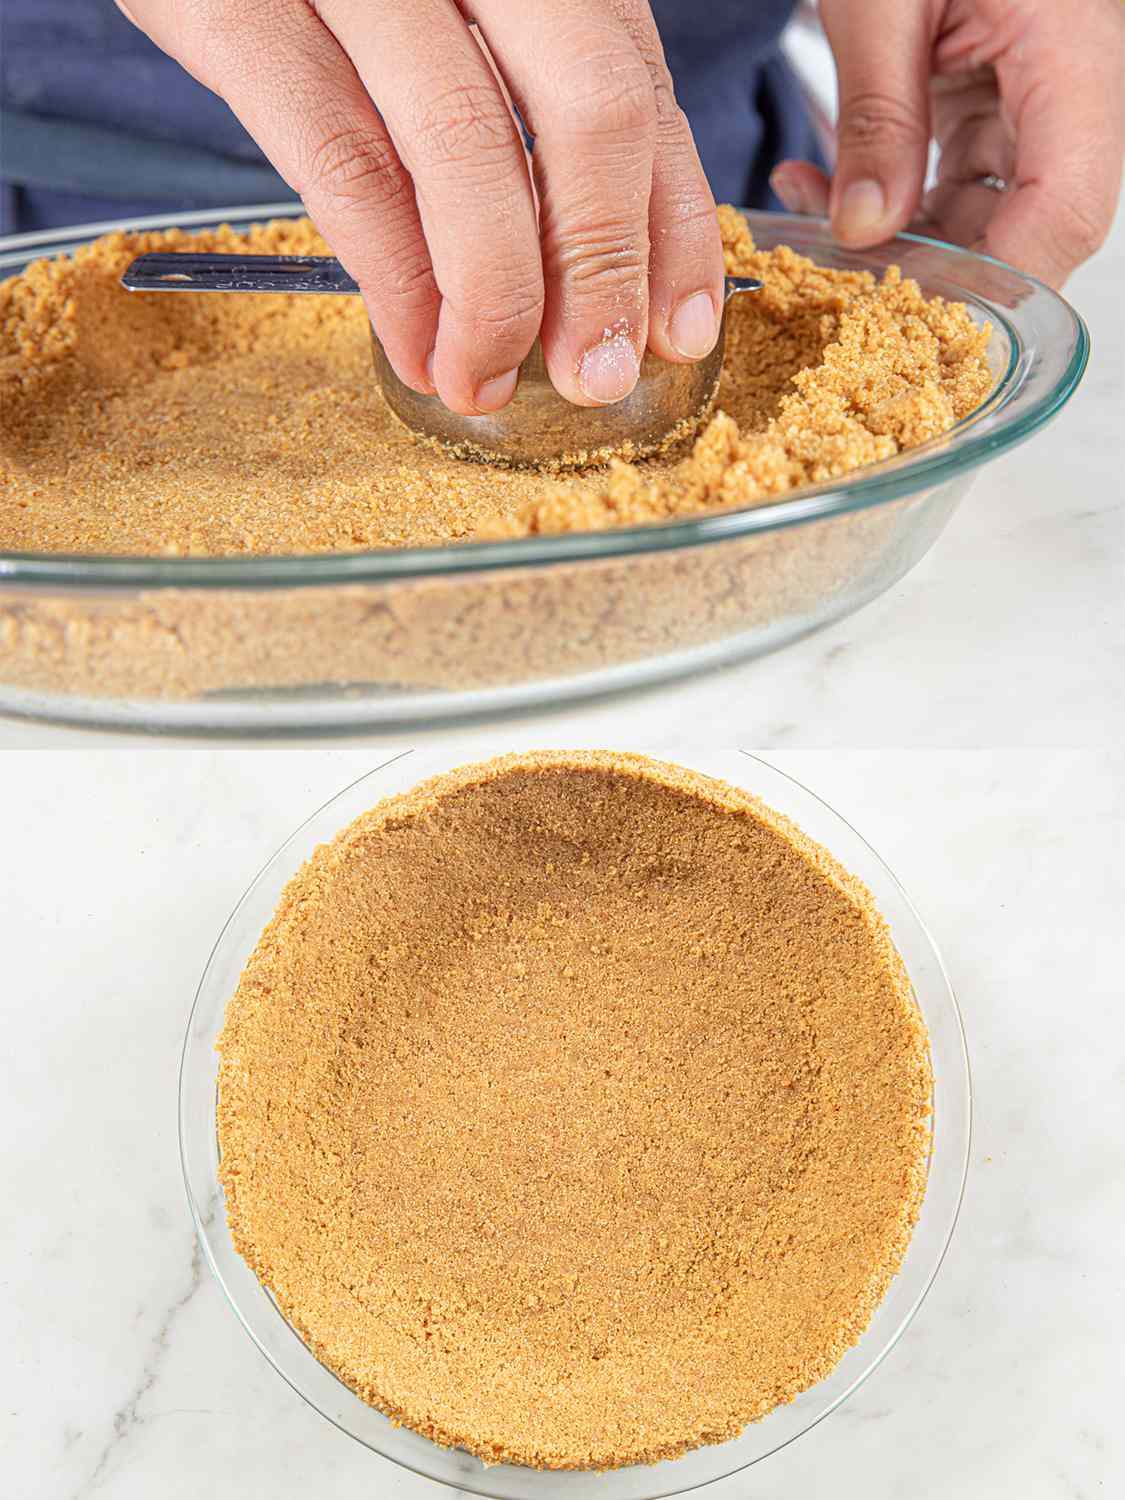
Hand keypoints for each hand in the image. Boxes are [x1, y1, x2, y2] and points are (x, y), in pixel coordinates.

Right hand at [116, 0, 723, 413]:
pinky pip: (342, 165)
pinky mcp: (240, 8)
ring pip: (466, 149)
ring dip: (494, 299)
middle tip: (595, 375)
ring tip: (486, 381)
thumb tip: (599, 274)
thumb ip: (532, 101)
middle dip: (604, 269)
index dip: (672, 226)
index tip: (680, 331)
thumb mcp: (460, 10)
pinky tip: (416, 346)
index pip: (641, 89)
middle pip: (588, 110)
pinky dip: (394, 281)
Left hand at [771, 0, 1124, 286]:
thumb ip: (878, 115)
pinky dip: (891, 188)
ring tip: (814, 227)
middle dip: (938, 269)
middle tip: (844, 286)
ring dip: (901, 235)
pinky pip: (955, 165)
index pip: (1065, 208)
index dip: (999, 281)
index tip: (916, 319)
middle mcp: (1072, 77)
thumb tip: (865, 230)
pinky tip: (819, 185)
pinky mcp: (995, 83)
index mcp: (1073, 49)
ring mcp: (1036, 84)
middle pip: (1031, 221)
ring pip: (989, 204)